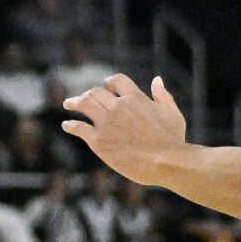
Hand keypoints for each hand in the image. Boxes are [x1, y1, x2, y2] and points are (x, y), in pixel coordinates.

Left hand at [61, 75, 189, 185]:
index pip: (117, 81)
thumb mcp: (172, 113)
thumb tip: (157, 79)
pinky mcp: (98, 141)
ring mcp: (106, 123)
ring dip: (74, 102)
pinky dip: (71, 125)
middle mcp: (118, 107)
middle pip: (96, 92)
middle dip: (88, 93)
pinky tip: (67, 126)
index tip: (106, 86)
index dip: (110, 82)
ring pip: (84, 104)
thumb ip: (163, 96)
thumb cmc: (173, 140)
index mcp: (136, 98)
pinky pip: (78, 127)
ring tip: (68, 104)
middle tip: (82, 98)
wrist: (167, 162)